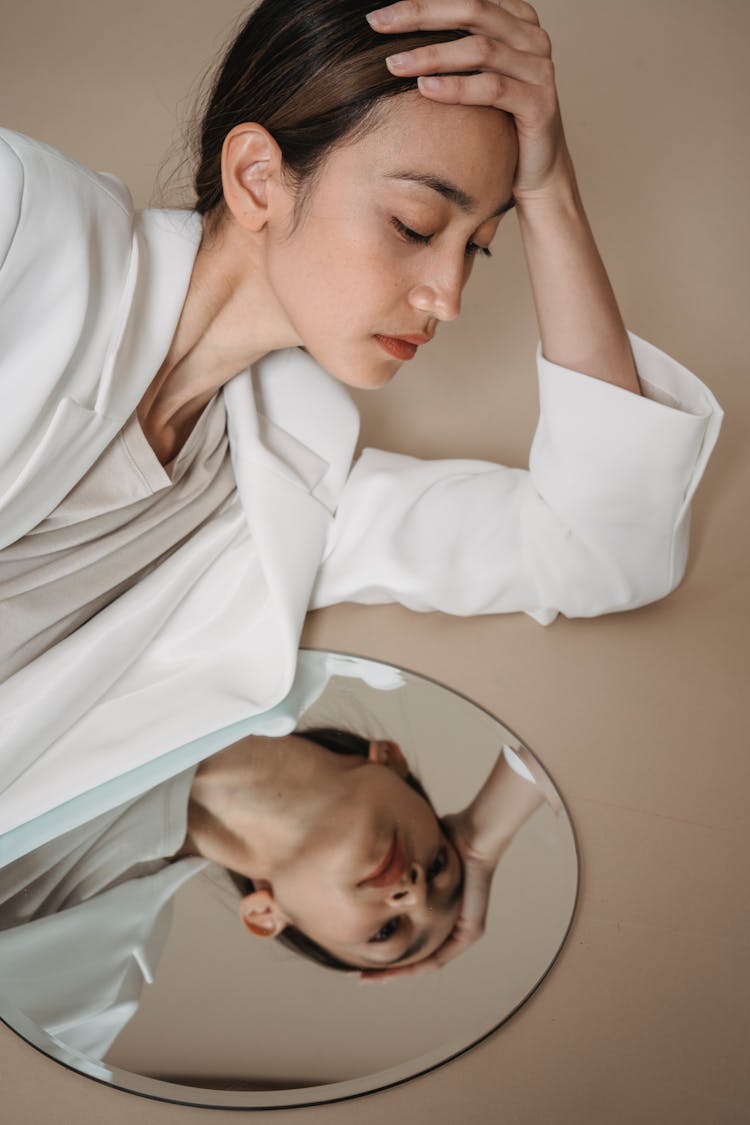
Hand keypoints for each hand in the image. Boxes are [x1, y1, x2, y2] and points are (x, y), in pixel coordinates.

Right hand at [358, 809, 504, 982]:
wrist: (473, 835)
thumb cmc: (450, 836)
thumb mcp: (416, 855)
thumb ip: (399, 861)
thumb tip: (369, 854)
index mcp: (438, 909)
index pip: (408, 935)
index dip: (385, 947)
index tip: (359, 953)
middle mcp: (451, 924)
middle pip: (414, 954)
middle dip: (385, 969)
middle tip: (359, 976)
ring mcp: (462, 932)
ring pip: (425, 962)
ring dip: (396, 973)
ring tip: (368, 978)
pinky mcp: (471, 932)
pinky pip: (440, 958)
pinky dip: (415, 968)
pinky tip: (394, 972)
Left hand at [365, 0, 571, 199]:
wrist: (534, 168)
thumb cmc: (497, 122)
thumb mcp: (475, 77)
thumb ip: (452, 51)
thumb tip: (396, 36)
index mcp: (516, 20)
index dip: (423, 2)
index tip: (380, 14)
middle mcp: (532, 38)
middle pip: (473, 10)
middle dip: (421, 14)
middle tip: (378, 23)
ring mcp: (539, 69)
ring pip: (481, 49)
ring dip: (432, 55)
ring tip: (394, 64)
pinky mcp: (539, 103)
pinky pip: (493, 89)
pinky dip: (457, 88)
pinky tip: (426, 90)